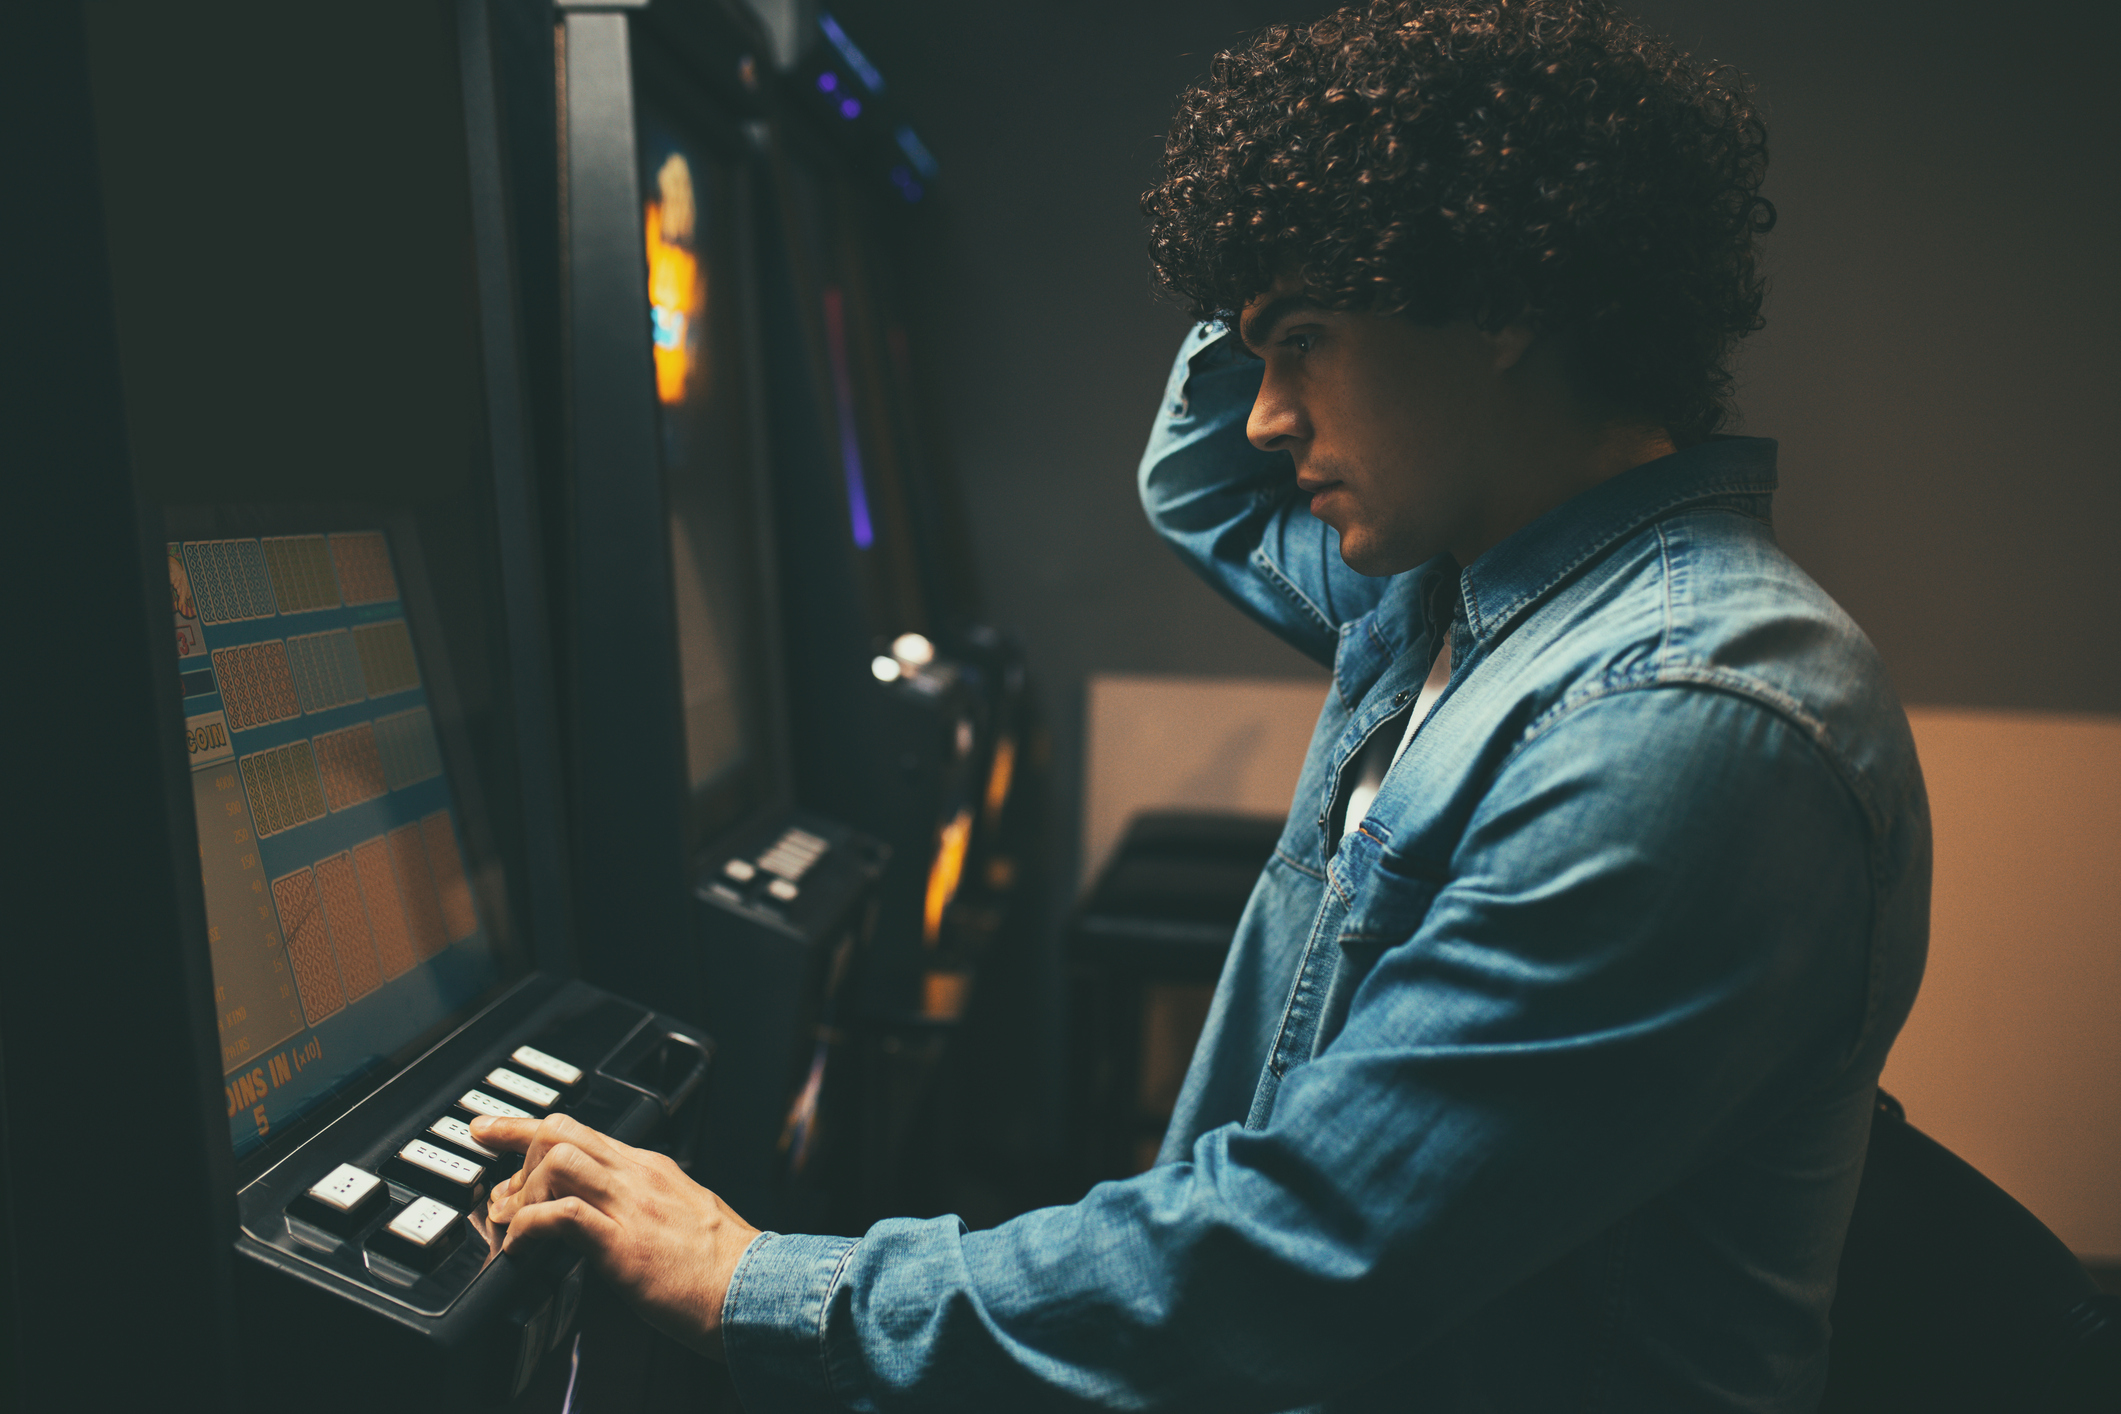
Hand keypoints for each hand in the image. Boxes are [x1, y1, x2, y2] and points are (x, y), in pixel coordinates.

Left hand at [470, 1112, 758, 1357]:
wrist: (755, 1291)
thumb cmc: (724, 1267)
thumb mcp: (684, 1218)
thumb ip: (643, 1209)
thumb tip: (606, 1220)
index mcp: (650, 1169)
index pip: (582, 1130)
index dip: (526, 1129)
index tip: (493, 1130)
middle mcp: (637, 1176)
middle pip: (561, 1130)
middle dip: (515, 1153)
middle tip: (499, 1193)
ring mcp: (631, 1205)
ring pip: (557, 1159)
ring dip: (522, 1191)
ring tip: (516, 1226)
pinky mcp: (623, 1243)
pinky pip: (561, 1215)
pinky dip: (528, 1229)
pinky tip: (522, 1249)